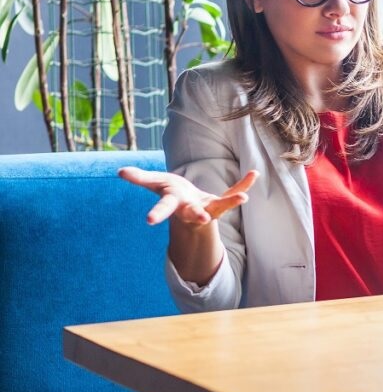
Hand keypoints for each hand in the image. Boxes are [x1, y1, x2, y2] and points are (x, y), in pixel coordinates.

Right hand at [118, 167, 257, 226]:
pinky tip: (254, 174)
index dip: (158, 213)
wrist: (187, 209)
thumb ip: (140, 178)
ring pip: (220, 206)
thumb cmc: (171, 193)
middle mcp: (191, 208)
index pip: (164, 207)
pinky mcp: (220, 203)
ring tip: (244, 197)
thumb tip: (120, 171)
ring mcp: (208, 207)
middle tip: (203, 218)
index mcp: (174, 203)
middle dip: (196, 215)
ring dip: (231, 201)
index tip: (149, 220)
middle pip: (193, 213)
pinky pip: (233, 191)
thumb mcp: (156, 184)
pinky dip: (243, 184)